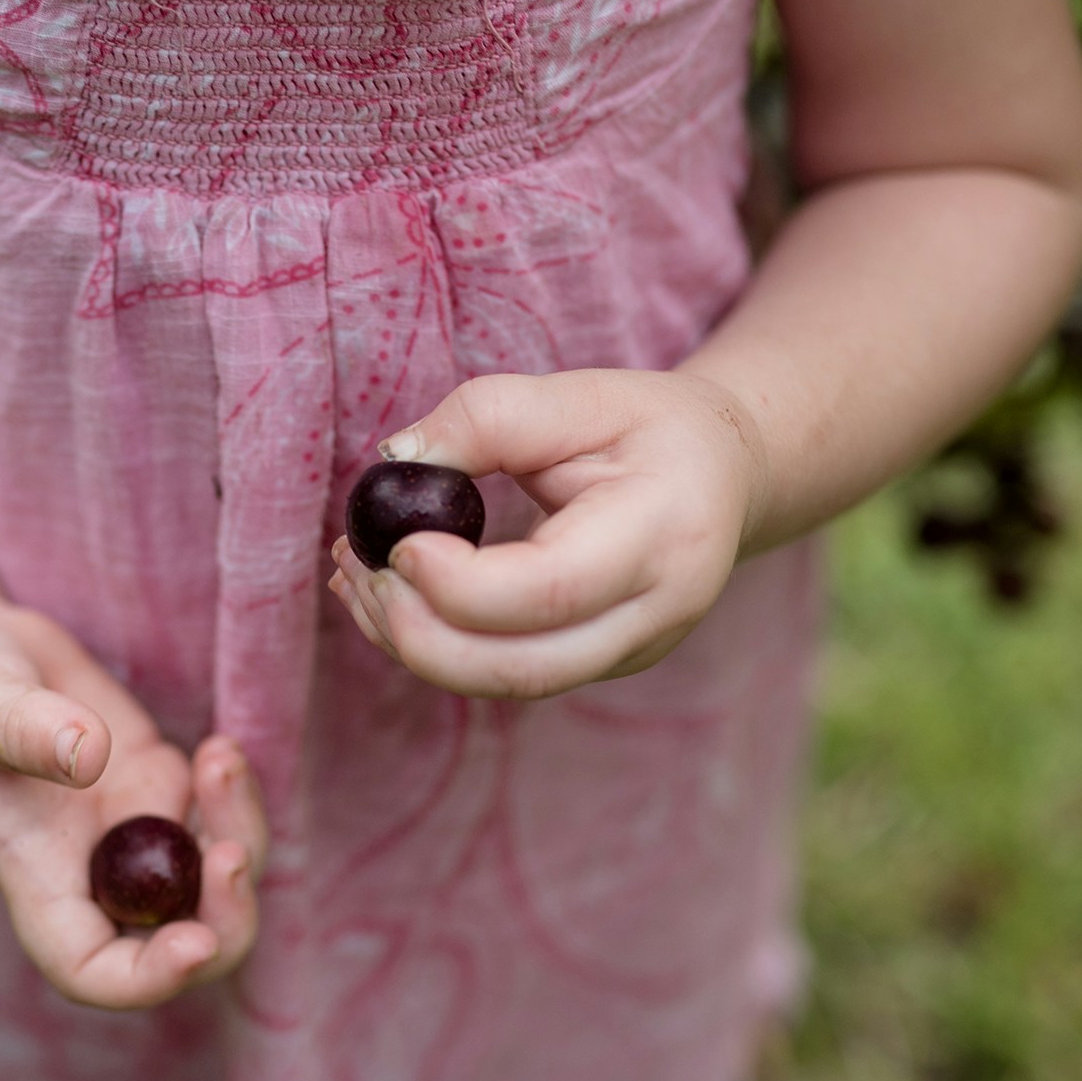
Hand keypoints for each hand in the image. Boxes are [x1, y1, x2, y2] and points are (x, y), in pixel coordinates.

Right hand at [0, 599, 266, 1009]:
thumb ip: (22, 729)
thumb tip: (91, 755)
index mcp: (35, 876)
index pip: (93, 970)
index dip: (151, 977)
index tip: (195, 940)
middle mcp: (89, 866)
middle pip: (182, 937)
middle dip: (225, 917)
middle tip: (231, 854)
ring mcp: (129, 824)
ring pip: (214, 874)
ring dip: (237, 835)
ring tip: (221, 761)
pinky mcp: (152, 776)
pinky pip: (219, 812)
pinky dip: (236, 791)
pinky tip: (221, 749)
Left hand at [329, 369, 768, 700]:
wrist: (725, 474)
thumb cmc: (651, 426)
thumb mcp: (582, 394)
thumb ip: (490, 416)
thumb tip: (395, 460)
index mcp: (662, 537)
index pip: (549, 590)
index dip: (459, 583)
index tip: (397, 541)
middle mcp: (655, 616)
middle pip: (521, 669)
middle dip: (419, 633)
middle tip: (359, 567)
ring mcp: (628, 655)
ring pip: (505, 685)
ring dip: (413, 644)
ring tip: (356, 576)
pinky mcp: (594, 666)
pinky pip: (505, 676)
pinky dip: (435, 647)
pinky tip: (388, 597)